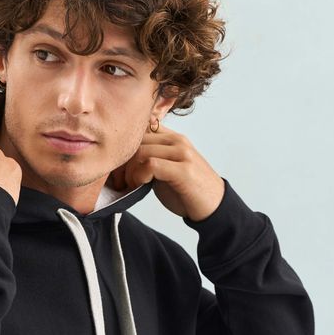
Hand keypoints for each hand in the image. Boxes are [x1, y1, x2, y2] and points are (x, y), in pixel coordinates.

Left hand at [108, 122, 224, 220]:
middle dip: (123, 162)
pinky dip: (140, 176)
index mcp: (173, 137)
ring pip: (141, 151)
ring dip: (130, 172)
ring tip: (132, 185)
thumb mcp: (165, 169)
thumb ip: (150, 158)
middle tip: (121, 181)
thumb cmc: (186, 191)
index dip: (125, 147)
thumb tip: (122, 158)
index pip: (141, 128)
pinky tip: (141, 186)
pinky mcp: (184, 170)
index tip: (119, 167)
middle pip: (137, 140)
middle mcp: (178, 141)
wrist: (213, 207)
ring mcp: (183, 154)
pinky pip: (151, 164)